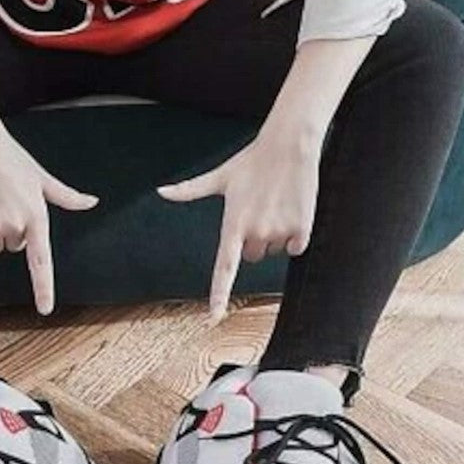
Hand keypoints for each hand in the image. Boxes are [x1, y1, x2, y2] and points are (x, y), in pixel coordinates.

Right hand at [0, 113, 97, 314]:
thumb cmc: (10, 158)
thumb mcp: (42, 178)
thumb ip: (67, 196)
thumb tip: (91, 202)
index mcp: (36, 215)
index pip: (41, 261)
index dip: (43, 288)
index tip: (44, 309)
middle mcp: (15, 224)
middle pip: (15, 248)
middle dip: (12, 231)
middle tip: (6, 202)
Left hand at [158, 130, 320, 318]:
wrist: (290, 144)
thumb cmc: (251, 162)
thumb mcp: (219, 178)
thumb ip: (189, 190)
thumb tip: (160, 191)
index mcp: (232, 225)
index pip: (223, 269)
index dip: (218, 296)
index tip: (213, 319)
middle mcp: (254, 233)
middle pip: (251, 257)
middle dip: (253, 239)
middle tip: (257, 209)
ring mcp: (278, 232)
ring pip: (272, 250)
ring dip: (274, 234)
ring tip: (274, 204)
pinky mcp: (302, 229)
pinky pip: (295, 247)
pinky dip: (296, 234)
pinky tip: (292, 209)